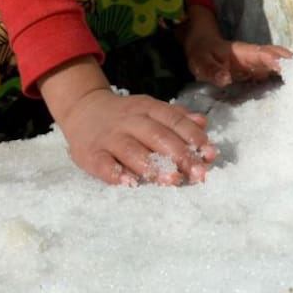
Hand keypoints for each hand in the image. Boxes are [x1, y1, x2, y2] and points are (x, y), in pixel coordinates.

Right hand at [39, 59, 216, 185]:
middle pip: (157, 136)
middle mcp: (130, 120)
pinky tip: (130, 183)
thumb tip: (203, 123)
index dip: (193, 137)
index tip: (209, 154)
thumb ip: (177, 118)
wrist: (83, 109)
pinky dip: (115, 173)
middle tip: (198, 173)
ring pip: (132, 150)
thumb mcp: (151, 110)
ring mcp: (110, 137)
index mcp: (148, 108)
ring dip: (153, 166)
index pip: (174, 121)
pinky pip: (103, 163)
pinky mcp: (91, 153)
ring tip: (172, 180)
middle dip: (180, 155)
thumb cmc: (126, 116)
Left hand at [175, 5, 292, 87]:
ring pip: (276, 68)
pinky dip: (280, 82)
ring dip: (289, 74)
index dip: (272, 59)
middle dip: (290, 64)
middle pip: (275, 57)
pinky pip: (270, 77)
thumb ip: (211, 69)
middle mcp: (253, 58)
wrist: (201, 48)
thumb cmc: (201, 53)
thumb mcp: (200, 61)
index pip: (261, 53)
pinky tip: (289, 93)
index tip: (283, 67)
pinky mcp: (254, 74)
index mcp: (242, 52)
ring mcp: (255, 66)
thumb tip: (225, 79)